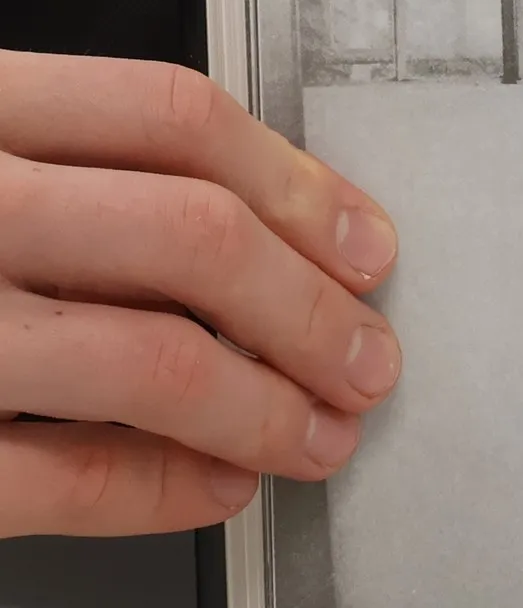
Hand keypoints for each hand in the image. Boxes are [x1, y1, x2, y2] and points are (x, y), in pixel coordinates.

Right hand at [0, 52, 402, 536]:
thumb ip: (76, 178)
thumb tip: (260, 235)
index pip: (172, 119)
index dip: (300, 186)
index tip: (367, 245)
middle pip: (197, 236)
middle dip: (315, 311)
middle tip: (370, 359)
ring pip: (157, 361)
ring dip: (272, 410)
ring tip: (321, 437)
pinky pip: (68, 478)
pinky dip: (166, 488)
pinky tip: (217, 485)